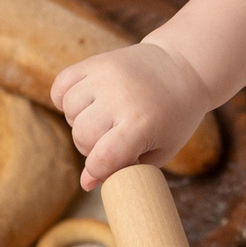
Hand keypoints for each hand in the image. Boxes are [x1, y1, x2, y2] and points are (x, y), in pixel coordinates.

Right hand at [52, 42, 214, 189]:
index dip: (96, 171)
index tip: (102, 170)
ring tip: (102, 118)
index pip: (103, 158)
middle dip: (90, 147)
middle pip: (82, 136)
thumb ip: (126, 169)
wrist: (184, 67)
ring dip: (79, 121)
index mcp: (143, 123)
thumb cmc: (174, 117)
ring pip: (69, 111)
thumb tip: (86, 184)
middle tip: (110, 140)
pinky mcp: (95, 62)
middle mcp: (122, 97)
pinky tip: (86, 103)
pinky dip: (65, 98)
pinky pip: (61, 86)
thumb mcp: (162, 149)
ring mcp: (106, 76)